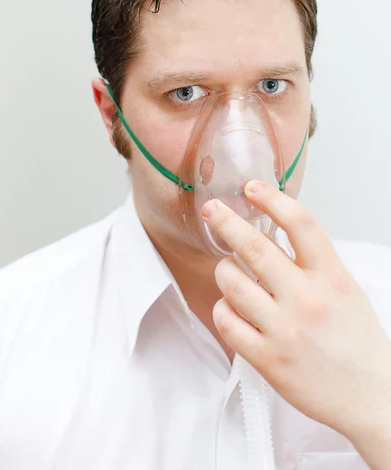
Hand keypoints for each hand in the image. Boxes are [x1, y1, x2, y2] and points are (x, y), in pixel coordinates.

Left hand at [201, 180, 390, 439]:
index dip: (272, 198)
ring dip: (223, 271)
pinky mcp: (267, 358)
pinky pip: (227, 322)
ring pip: (232, 283)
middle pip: (255, 247)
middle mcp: (306, 299)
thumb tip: (274, 234)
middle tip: (212, 210)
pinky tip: (230, 307)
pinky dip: (222, 308)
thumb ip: (312, 263)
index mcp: (330, 277)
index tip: (252, 187)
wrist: (371, 395)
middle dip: (226, 222)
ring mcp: (285, 329)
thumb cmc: (357, 342)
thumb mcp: (344, 289)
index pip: (300, 223)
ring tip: (227, 271)